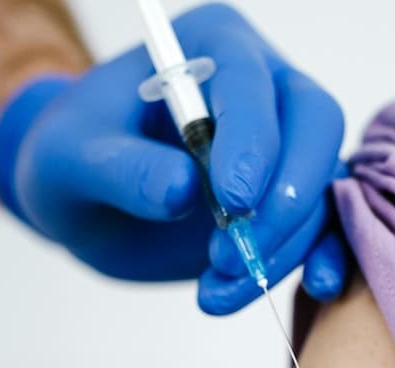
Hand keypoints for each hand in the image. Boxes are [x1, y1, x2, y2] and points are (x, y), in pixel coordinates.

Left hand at [0, 3, 347, 311]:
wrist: (85, 200)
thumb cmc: (73, 156)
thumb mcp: (71, 157)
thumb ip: (120, 168)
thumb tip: (180, 190)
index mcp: (211, 48)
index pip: (252, 83)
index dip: (253, 142)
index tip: (234, 202)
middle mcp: (262, 91)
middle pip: (315, 128)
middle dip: (285, 199)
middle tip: (234, 256)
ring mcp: (282, 150)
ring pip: (318, 191)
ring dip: (279, 251)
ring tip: (215, 293)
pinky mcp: (284, 205)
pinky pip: (323, 229)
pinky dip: (323, 260)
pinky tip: (315, 289)